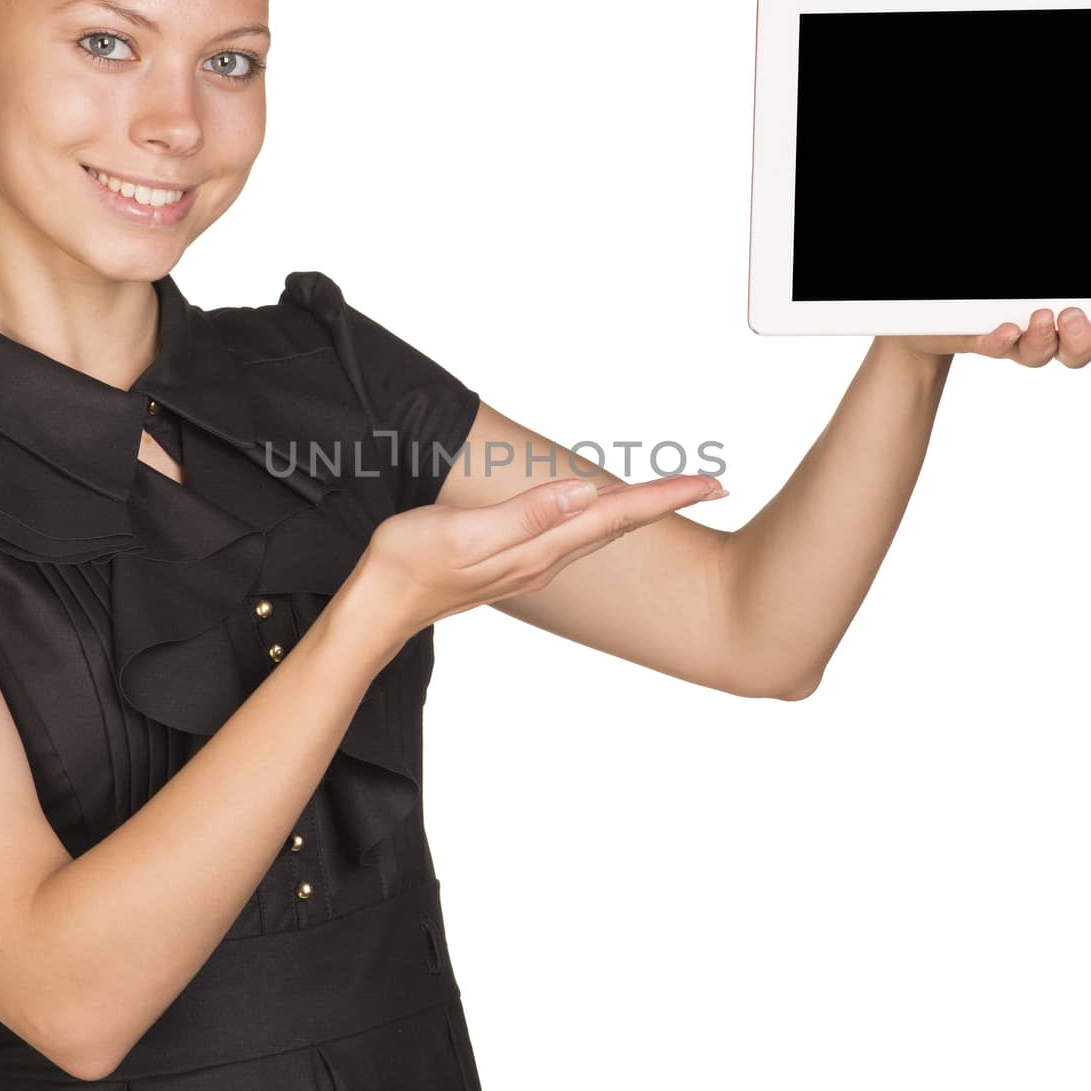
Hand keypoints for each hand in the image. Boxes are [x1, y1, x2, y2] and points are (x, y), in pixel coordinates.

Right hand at [353, 473, 726, 637]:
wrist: (379, 608)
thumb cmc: (411, 566)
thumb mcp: (465, 534)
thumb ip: (527, 514)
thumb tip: (583, 493)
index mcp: (539, 548)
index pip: (615, 514)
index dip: (665, 496)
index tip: (710, 482)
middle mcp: (545, 559)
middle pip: (619, 524)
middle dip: (667, 503)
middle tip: (712, 484)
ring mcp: (531, 565)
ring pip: (600, 531)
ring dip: (640, 511)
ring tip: (673, 493)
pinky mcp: (515, 563)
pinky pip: (574, 537)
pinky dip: (604, 519)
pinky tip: (602, 512)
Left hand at [886, 307, 1090, 366]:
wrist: (926, 313)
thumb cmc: (986, 296)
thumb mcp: (1026, 288)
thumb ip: (1059, 288)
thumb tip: (1079, 296)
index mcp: (1061, 316)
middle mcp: (1038, 333)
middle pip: (1074, 352)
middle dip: (1081, 340)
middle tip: (1075, 318)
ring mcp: (1006, 338)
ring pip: (1035, 354)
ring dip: (1043, 340)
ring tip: (1040, 319)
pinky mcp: (970, 337)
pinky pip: (988, 345)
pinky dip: (999, 340)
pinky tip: (1005, 331)